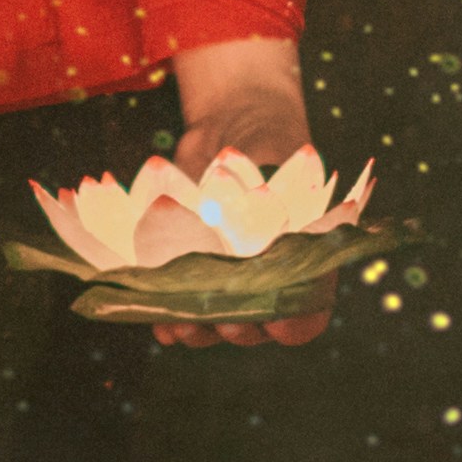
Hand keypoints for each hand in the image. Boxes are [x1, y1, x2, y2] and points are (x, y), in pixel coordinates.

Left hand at [155, 35, 329, 350]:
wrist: (232, 132)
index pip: (307, 314)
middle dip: (236, 328)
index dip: (295, 323)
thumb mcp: (277, 162)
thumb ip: (272, 183)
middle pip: (255, 327)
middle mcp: (265, 285)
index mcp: (302, 264)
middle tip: (222, 317)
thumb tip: (252, 197)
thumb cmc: (267, 146)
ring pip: (213, 326)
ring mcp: (226, 286)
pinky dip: (165, 316)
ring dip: (197, 329)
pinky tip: (154, 314)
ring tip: (180, 321)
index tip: (279, 321)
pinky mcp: (188, 278)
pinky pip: (177, 311)